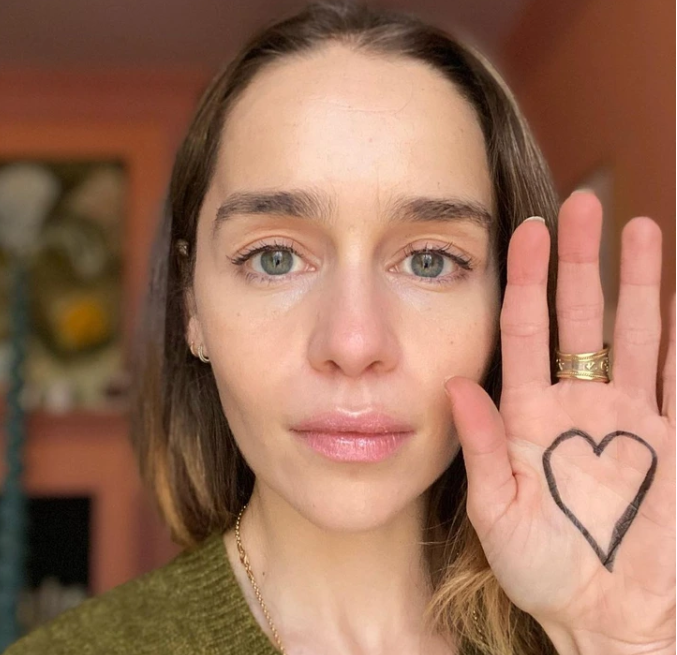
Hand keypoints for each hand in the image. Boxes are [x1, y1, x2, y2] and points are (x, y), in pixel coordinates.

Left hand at [444, 191, 674, 653]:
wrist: (612, 617)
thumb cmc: (547, 572)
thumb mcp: (498, 511)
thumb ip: (481, 447)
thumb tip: (456, 386)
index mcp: (529, 417)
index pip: (524, 331)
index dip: (525, 280)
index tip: (524, 229)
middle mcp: (577, 405)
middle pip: (578, 317)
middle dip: (578, 261)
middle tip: (580, 203)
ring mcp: (628, 417)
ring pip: (631, 332)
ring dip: (635, 281)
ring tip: (635, 227)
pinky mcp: (671, 437)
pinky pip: (676, 374)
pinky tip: (675, 294)